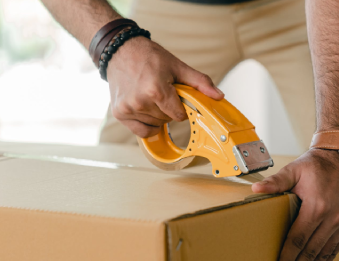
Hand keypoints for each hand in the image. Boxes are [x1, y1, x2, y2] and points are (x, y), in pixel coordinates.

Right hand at [106, 36, 223, 137]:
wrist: (120, 51)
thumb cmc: (149, 57)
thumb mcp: (178, 66)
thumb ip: (200, 82)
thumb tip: (219, 96)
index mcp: (156, 90)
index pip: (179, 115)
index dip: (182, 108)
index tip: (177, 97)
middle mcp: (140, 102)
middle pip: (167, 120)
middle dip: (169, 109)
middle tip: (162, 92)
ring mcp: (128, 109)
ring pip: (155, 125)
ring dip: (157, 115)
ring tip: (151, 96)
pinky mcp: (119, 113)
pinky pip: (141, 132)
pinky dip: (147, 124)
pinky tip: (146, 110)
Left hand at [252, 149, 338, 260]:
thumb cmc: (316, 164)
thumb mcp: (294, 169)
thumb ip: (276, 182)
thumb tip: (256, 190)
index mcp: (317, 206)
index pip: (298, 240)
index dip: (287, 260)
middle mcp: (333, 218)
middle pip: (311, 253)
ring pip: (325, 255)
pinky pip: (336, 250)